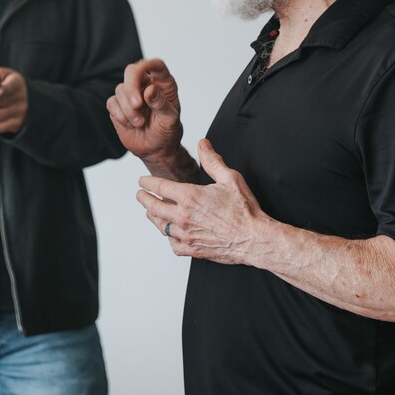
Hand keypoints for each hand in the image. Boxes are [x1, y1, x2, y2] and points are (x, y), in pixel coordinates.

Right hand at [107, 58, 184, 170]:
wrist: (155, 149)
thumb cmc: (167, 132)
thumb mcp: (170, 120)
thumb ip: (161, 104)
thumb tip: (150, 90)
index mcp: (163, 84)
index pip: (155, 65)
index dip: (148, 64)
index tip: (142, 71)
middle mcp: (146, 84)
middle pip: (132, 71)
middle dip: (132, 87)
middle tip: (137, 105)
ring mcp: (130, 94)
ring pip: (120, 89)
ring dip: (129, 109)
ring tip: (140, 123)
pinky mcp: (118, 105)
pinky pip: (111, 102)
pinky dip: (120, 115)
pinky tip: (131, 125)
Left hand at [136, 139, 273, 266]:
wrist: (254, 239)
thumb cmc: (244, 210)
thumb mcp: (230, 178)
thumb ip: (212, 160)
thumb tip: (202, 144)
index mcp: (190, 197)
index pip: (158, 187)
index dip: (147, 182)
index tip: (142, 181)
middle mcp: (183, 217)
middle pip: (153, 207)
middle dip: (144, 199)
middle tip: (140, 195)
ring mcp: (187, 235)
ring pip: (161, 226)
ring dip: (153, 217)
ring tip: (151, 212)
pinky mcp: (193, 250)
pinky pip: (173, 244)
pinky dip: (169, 238)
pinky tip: (170, 233)